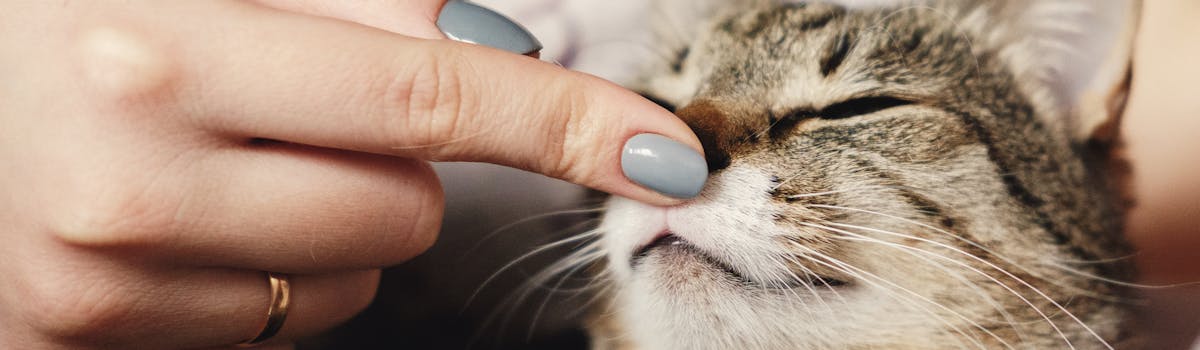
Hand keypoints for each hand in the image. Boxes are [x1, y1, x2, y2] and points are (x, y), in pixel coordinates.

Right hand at [0, 0, 704, 347]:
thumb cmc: (66, 15)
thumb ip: (357, 5)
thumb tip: (500, 56)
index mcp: (164, 51)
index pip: (429, 97)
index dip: (564, 124)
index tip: (660, 151)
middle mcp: (135, 178)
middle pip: (405, 208)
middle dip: (397, 158)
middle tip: (297, 102)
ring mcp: (107, 281)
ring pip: (354, 281)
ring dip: (335, 220)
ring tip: (229, 154)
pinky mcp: (89, 338)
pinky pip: (274, 324)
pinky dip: (268, 270)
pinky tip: (188, 212)